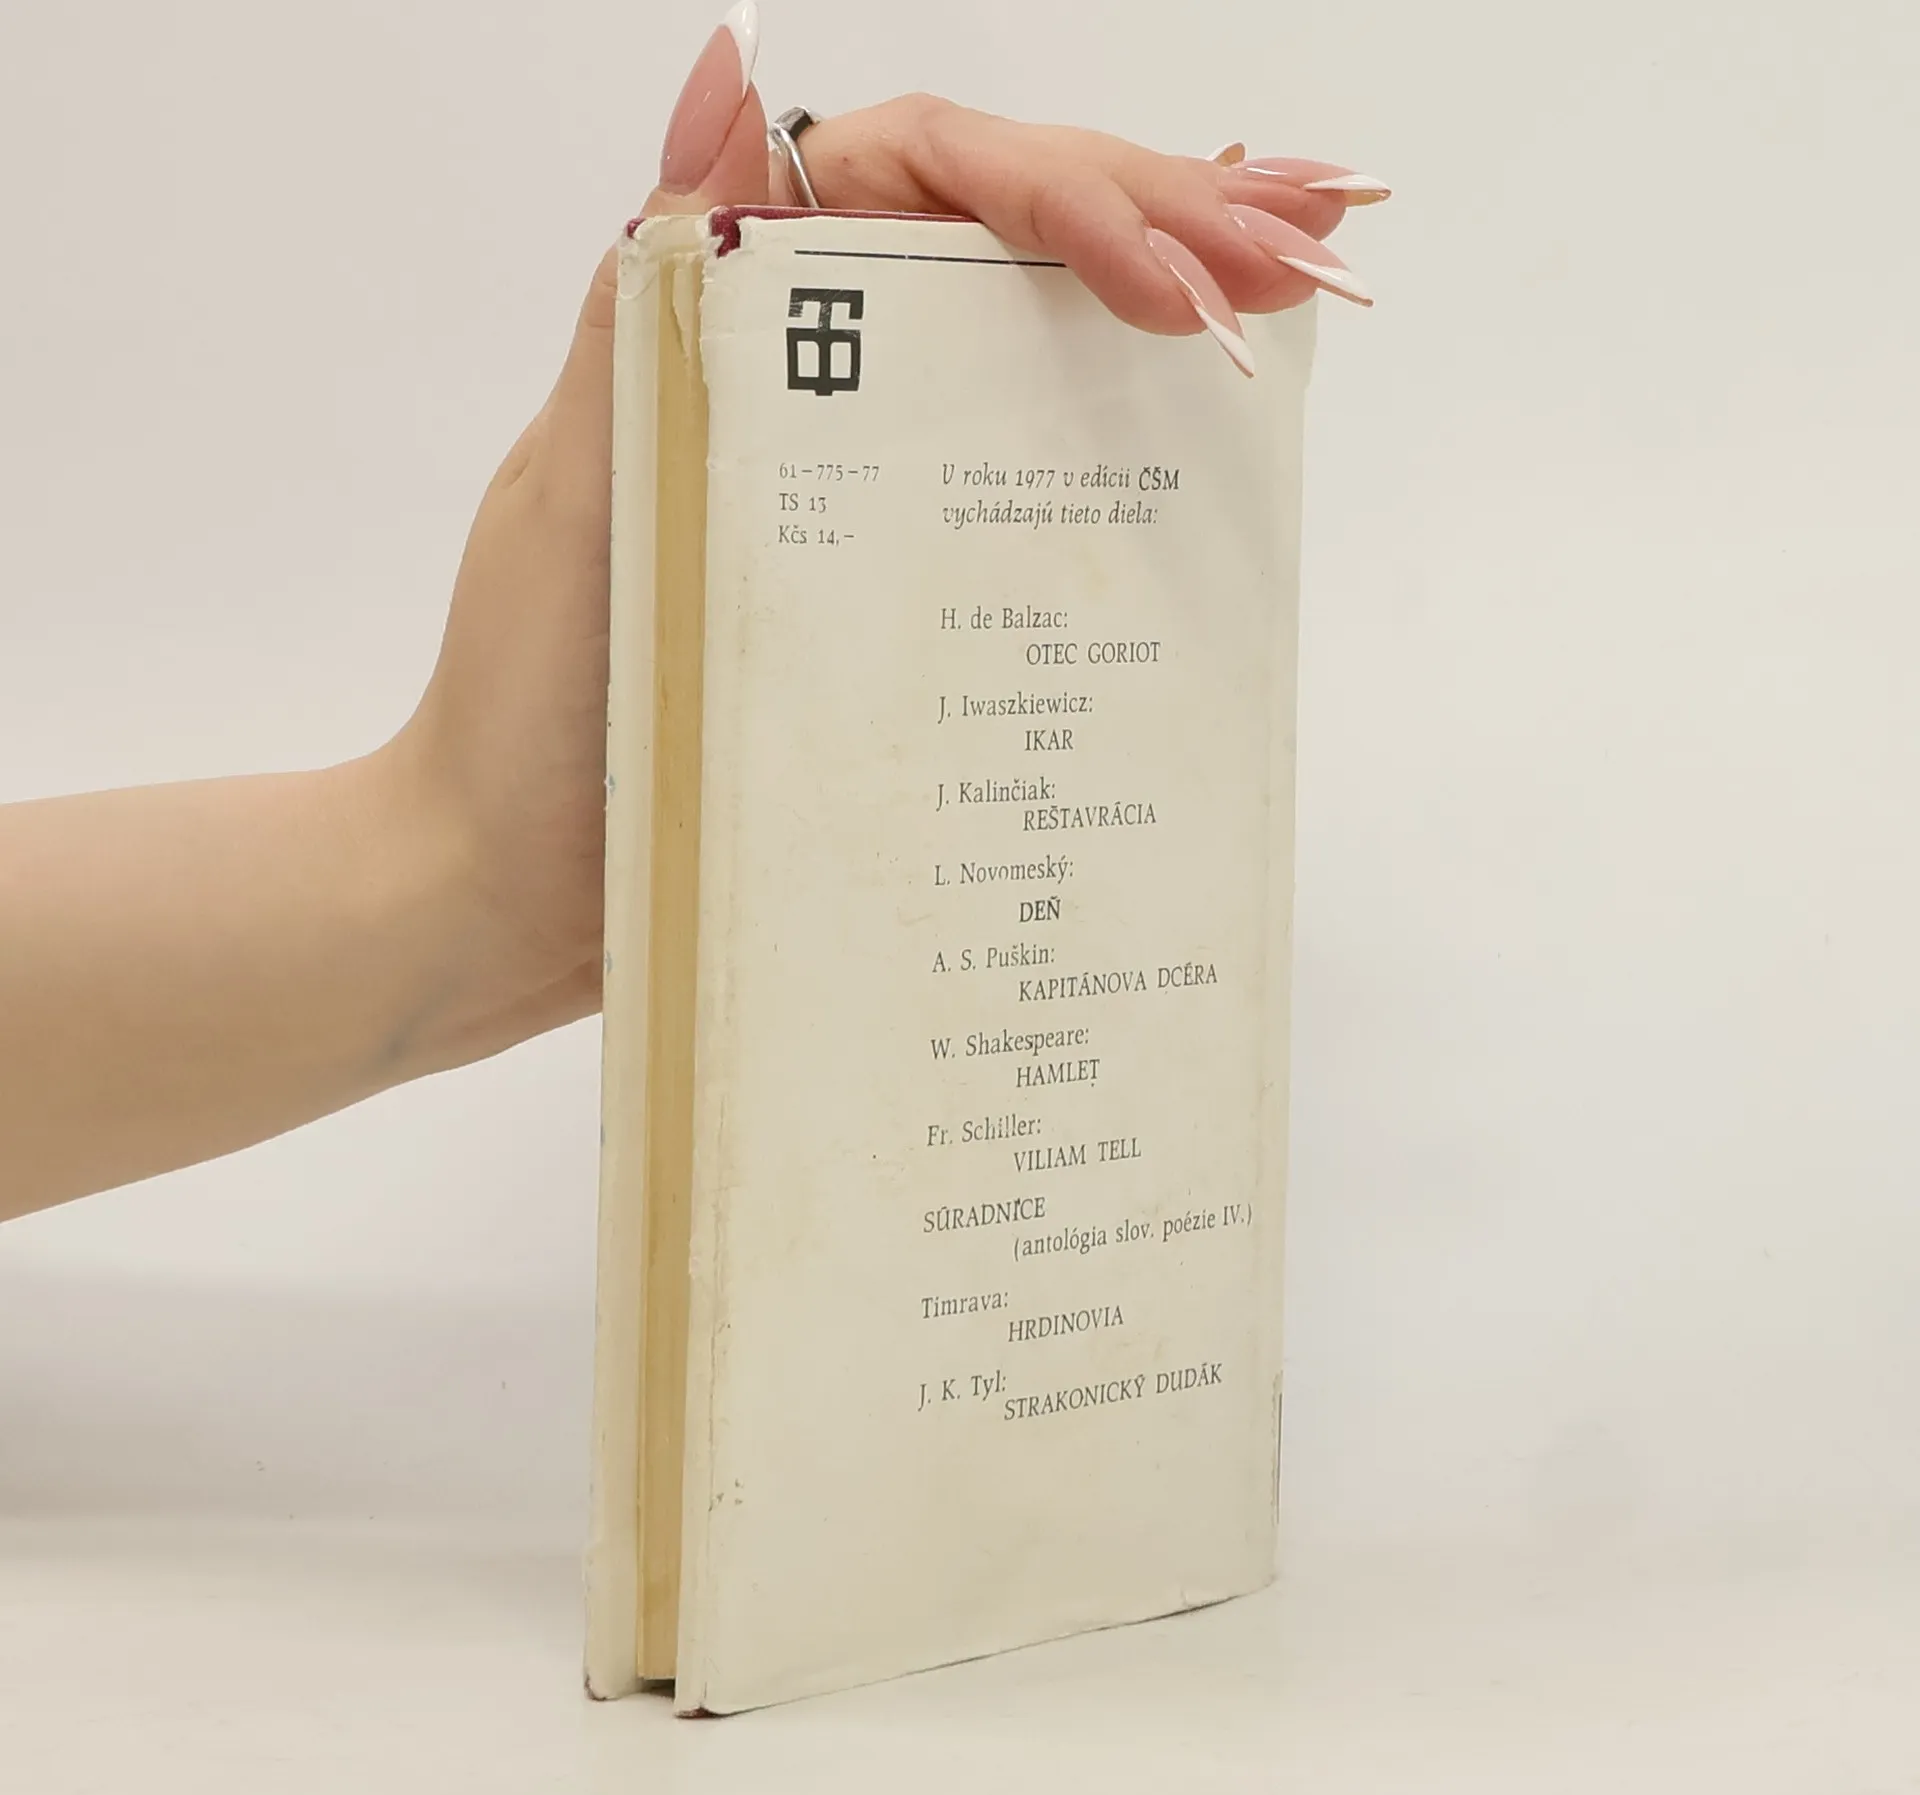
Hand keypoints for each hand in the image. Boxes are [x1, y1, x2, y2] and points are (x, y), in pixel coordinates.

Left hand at [398, 3, 1390, 1054]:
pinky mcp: (887, 573)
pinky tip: (1211, 406)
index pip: (925, 181)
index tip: (1183, 284)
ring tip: (1302, 283)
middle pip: (1003, 241)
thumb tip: (729, 70)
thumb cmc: (528, 702)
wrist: (508, 889)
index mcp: (735, 320)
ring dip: (1168, 293)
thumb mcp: (582, 481)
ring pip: (1026, 338)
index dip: (1070, 198)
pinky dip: (1116, 426)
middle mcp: (807, 374)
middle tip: (1313, 247)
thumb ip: (658, 296)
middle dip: (1165, 221)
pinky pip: (1010, 467)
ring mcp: (858, 470)